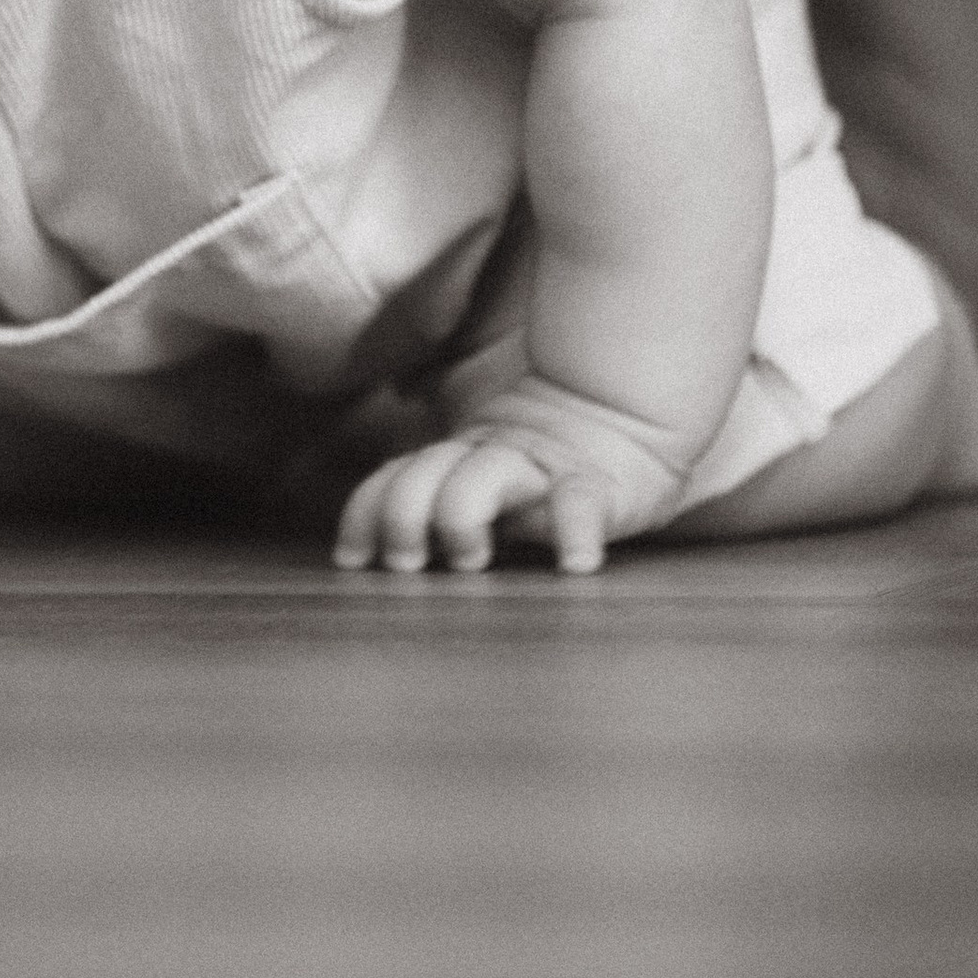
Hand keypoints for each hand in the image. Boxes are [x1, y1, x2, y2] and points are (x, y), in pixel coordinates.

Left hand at [333, 380, 688, 577]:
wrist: (626, 411)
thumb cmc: (542, 463)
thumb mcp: (478, 472)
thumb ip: (431, 488)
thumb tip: (361, 548)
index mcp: (457, 457)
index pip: (394, 479)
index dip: (365, 515)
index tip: (352, 560)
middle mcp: (489, 456)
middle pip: (426, 474)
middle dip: (403, 518)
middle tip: (408, 564)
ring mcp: (541, 469)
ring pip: (485, 478)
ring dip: (461, 518)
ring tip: (471, 559)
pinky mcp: (595, 485)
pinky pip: (581, 504)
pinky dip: (575, 534)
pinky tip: (574, 565)